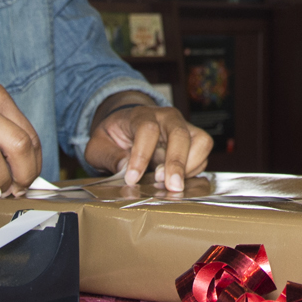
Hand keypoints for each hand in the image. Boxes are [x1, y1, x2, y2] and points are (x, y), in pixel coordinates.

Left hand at [86, 100, 212, 190]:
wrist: (127, 124)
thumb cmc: (114, 135)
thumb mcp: (99, 145)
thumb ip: (109, 156)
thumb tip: (124, 168)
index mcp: (141, 115)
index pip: (147, 130)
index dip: (141, 155)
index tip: (132, 178)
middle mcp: (166, 117)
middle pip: (180, 134)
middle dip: (176, 162)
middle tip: (170, 186)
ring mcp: (183, 127)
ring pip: (201, 141)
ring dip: (190, 166)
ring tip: (172, 184)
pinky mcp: (192, 140)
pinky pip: (203, 154)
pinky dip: (194, 170)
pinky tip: (176, 180)